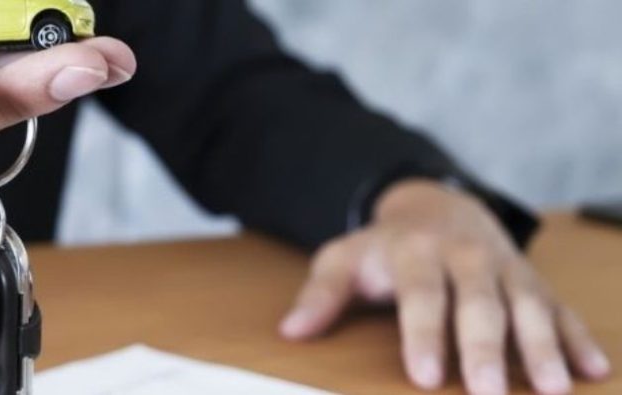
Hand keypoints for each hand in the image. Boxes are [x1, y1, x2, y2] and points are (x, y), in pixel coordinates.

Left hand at [280, 180, 611, 394]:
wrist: (436, 207)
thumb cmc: (384, 247)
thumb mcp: (343, 259)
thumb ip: (320, 294)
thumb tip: (291, 330)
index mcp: (416, 252)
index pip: (421, 295)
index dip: (423, 336)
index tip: (423, 377)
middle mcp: (467, 257)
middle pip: (479, 304)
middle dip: (486, 349)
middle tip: (488, 393)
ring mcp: (505, 269)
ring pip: (528, 305)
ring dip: (543, 347)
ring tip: (555, 388)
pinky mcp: (531, 281)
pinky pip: (560, 308)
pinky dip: (578, 337)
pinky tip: (593, 369)